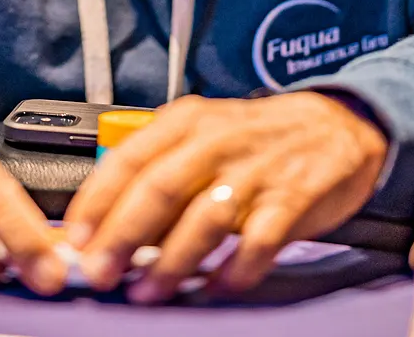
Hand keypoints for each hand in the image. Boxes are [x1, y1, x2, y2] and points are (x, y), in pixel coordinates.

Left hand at [63, 91, 386, 302]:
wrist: (337, 125)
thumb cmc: (259, 137)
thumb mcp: (205, 132)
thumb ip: (162, 167)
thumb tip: (109, 219)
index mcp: (189, 121)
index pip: (129, 158)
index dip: (97, 201)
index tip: (77, 240)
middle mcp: (218, 141)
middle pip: (159, 190)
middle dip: (122, 237)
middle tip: (101, 273)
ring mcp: (257, 170)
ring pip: (203, 219)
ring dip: (171, 262)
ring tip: (149, 292)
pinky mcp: (293, 199)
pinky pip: (257, 243)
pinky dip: (233, 271)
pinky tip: (215, 287)